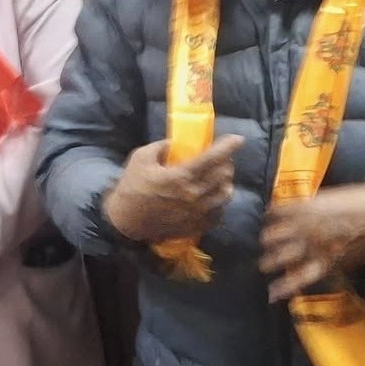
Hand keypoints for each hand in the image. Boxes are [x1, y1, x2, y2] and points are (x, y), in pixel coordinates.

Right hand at [103, 135, 244, 246]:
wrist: (125, 221)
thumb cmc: (132, 187)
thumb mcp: (141, 158)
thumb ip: (161, 146)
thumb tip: (176, 143)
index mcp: (181, 176)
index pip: (213, 158)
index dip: (228, 146)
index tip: (238, 139)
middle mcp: (195, 195)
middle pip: (224, 175)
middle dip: (227, 162)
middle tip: (221, 158)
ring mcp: (198, 213)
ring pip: (226, 194)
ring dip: (226, 182)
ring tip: (219, 177)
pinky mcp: (197, 226)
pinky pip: (219, 213)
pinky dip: (220, 201)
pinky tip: (212, 196)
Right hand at [259, 183, 364, 300]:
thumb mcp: (352, 261)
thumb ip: (333, 267)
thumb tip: (320, 274)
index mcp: (324, 264)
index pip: (297, 280)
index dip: (282, 288)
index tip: (270, 294)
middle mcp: (311, 247)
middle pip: (280, 258)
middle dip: (268, 262)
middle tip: (264, 263)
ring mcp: (307, 225)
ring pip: (275, 235)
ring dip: (268, 238)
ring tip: (265, 238)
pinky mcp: (307, 205)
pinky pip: (281, 211)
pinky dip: (272, 213)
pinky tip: (268, 214)